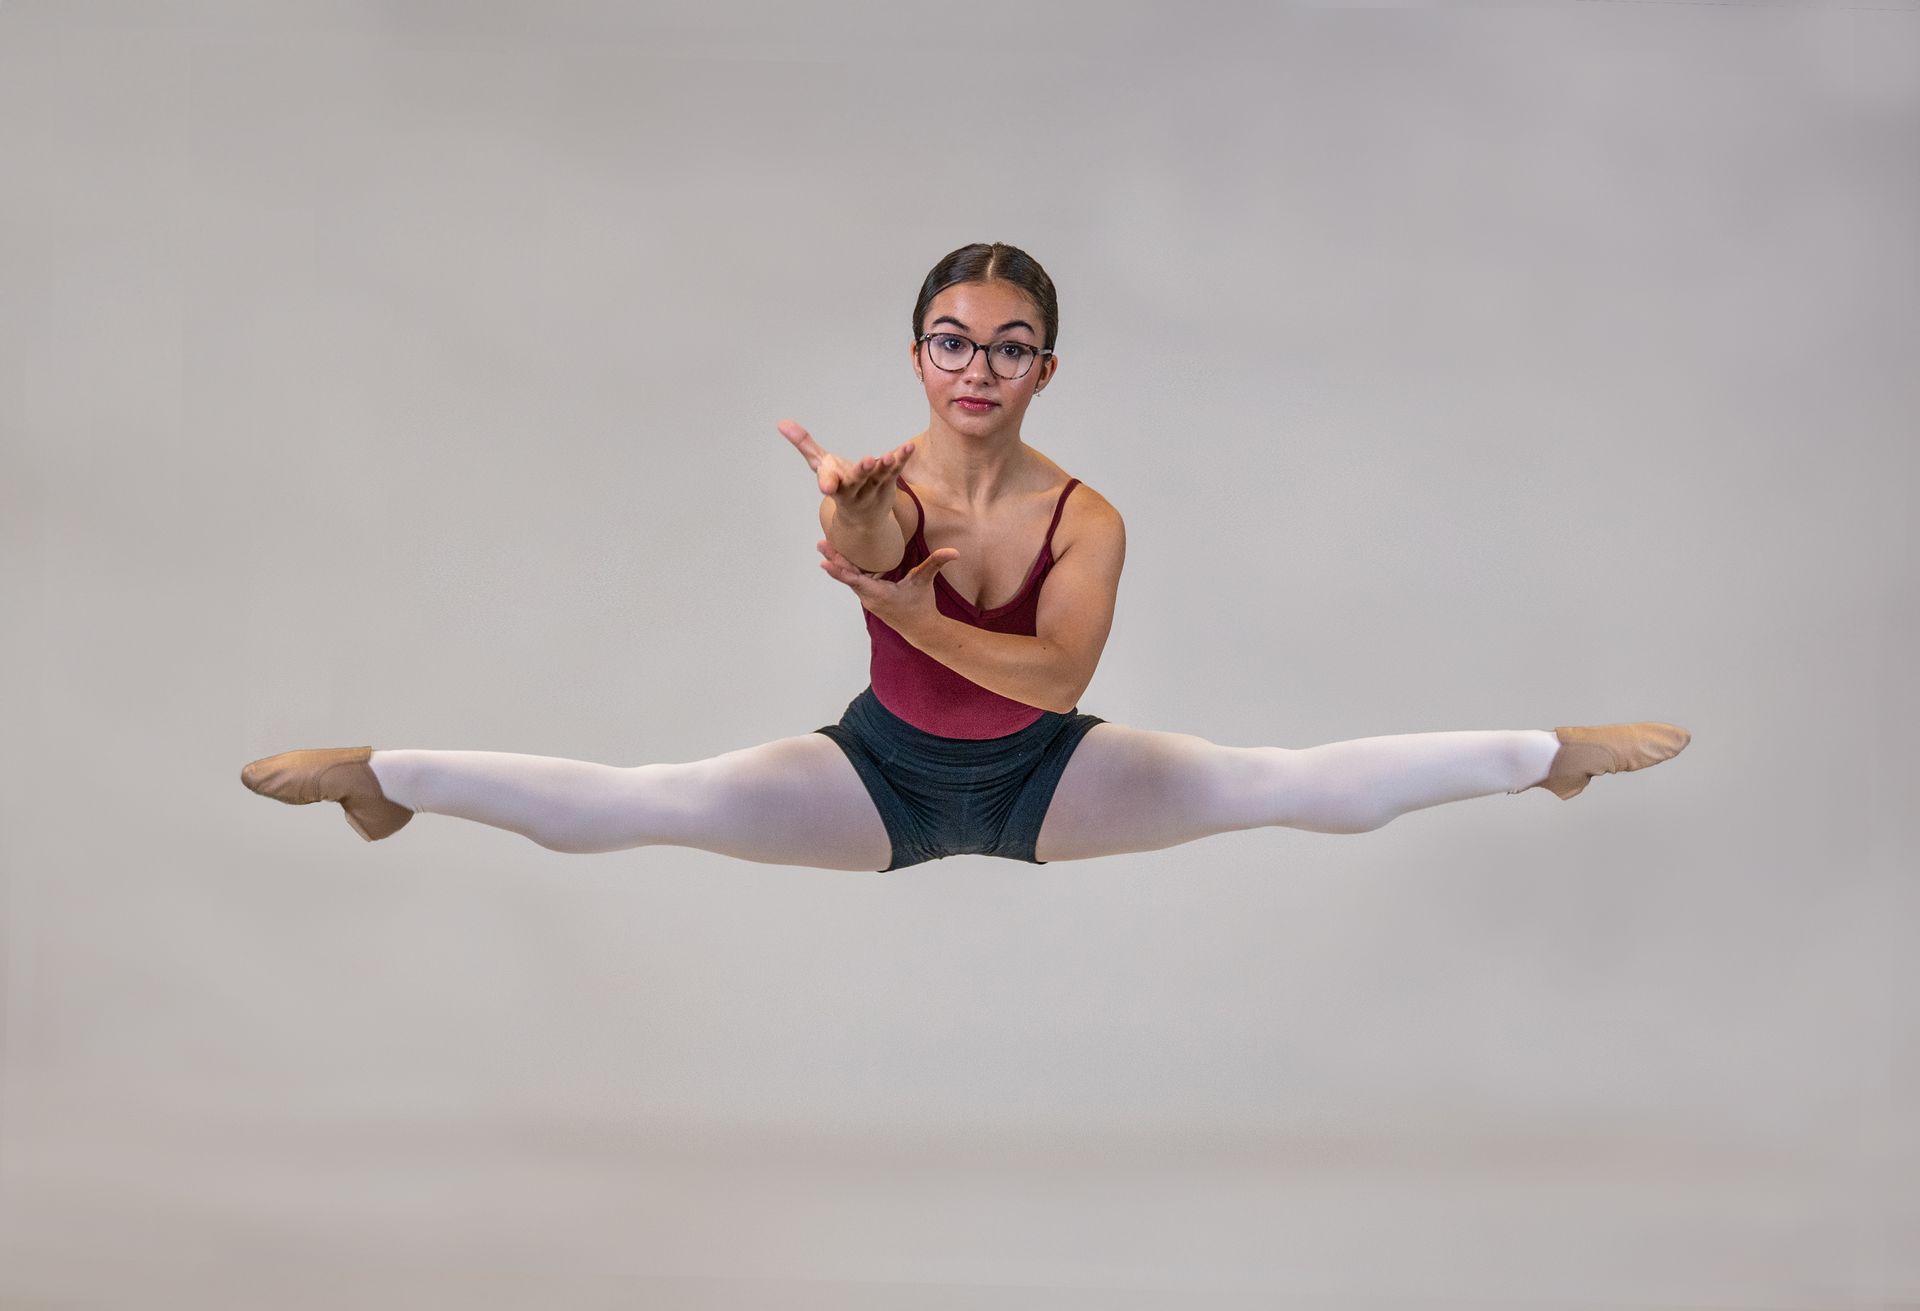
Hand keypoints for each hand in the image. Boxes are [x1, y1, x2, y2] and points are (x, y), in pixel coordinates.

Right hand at [778, 419, 915, 521]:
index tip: (827, 486)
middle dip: (861, 472)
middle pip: (857, 482)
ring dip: (884, 467)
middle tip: (867, 461)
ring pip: (878, 478)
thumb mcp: (819, 465)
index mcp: (834, 486)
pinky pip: (895, 471)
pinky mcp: (889, 485)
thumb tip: (781, 422)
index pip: (829, 482)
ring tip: (888, 456)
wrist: (863, 517)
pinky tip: (908, 447)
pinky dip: (901, 459)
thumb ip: (804, 444)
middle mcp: (853, 491)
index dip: (828, 482)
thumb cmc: (838, 484)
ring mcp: (873, 490)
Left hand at [816, 537, 957, 638]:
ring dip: (837, 563)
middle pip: (847, 576)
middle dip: (834, 560)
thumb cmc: (921, 605)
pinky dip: (846, 569)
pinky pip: (854, 580)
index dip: (839, 571)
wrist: (919, 628)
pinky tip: (840, 556)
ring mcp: (867, 597)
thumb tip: (954, 552)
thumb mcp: (925, 582)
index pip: (855, 580)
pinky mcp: (868, 596)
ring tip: (825, 546)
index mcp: (879, 593)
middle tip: (821, 543)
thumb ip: (936, 564)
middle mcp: (868, 596)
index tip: (824, 562)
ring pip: (848, 578)